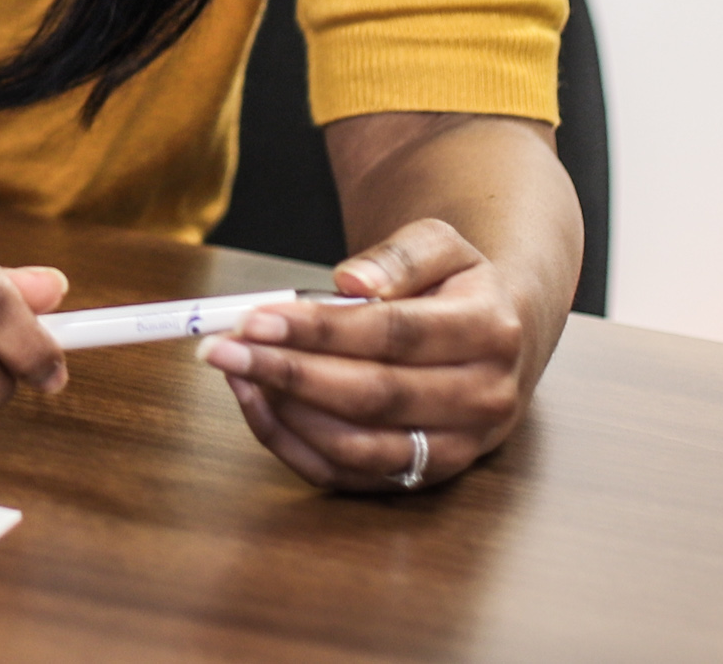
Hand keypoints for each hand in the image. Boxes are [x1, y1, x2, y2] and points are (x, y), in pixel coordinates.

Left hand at [197, 219, 533, 491]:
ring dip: (285, 412)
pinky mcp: (424, 477)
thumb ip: (399, 256)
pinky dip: (293, 444)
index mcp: (490, 333)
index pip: (394, 335)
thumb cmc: (458, 286)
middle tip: (222, 349)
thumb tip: (350, 280)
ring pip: (358, 448)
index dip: (321, 330)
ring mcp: (457, 449)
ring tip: (235, 370)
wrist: (501, 337)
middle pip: (374, 397)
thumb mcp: (443, 245)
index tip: (256, 318)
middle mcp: (483, 400)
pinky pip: (347, 476)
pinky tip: (256, 400)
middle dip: (289, 373)